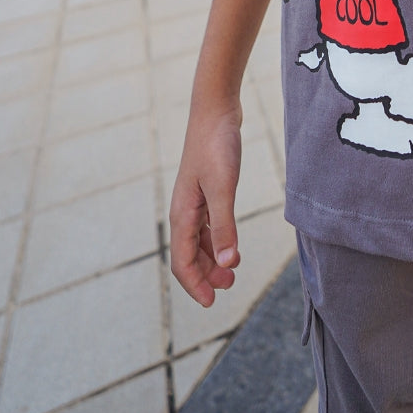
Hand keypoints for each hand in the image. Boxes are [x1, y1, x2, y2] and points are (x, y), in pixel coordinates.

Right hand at [169, 103, 242, 306]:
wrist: (216, 111)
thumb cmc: (216, 146)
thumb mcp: (223, 188)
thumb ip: (224, 226)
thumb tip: (228, 263)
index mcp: (182, 214)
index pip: (182, 261)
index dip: (195, 284)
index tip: (213, 302)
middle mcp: (183, 210)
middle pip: (188, 255)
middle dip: (205, 275)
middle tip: (229, 287)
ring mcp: (193, 200)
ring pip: (197, 241)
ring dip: (211, 259)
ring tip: (230, 271)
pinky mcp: (205, 190)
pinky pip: (205, 226)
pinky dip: (215, 240)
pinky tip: (229, 244)